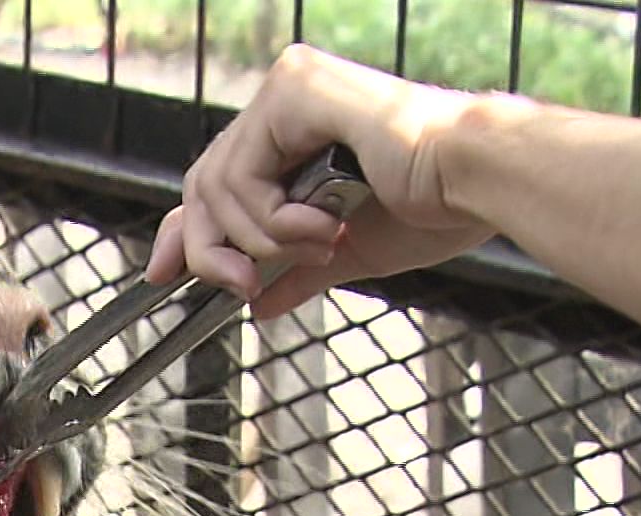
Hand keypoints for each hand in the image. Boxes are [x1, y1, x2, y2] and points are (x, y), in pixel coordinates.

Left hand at [146, 45, 503, 318]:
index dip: (183, 230)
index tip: (163, 273)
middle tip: (243, 286)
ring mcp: (289, 89)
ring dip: (258, 239)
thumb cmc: (436, 206)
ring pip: (216, 185)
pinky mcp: (297, 92)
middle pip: (204, 185)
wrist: (477, 186)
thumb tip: (258, 303)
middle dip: (213, 250)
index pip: (215, 178)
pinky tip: (322, 225)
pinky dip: (272, 218)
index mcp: (299, 128)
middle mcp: (287, 98)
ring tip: (317, 246)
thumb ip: (294, 271)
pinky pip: (243, 172)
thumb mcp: (347, 251)